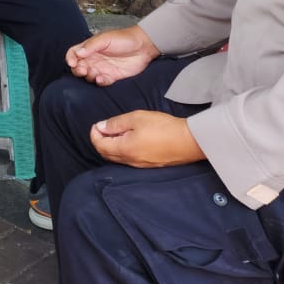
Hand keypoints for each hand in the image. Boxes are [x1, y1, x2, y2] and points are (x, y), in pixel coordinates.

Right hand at [66, 25, 160, 85]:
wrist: (144, 47)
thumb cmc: (125, 38)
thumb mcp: (106, 38)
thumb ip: (91, 45)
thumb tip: (78, 53)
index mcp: (90, 47)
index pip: (74, 53)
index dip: (71, 58)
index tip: (72, 62)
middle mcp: (94, 58)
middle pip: (78, 66)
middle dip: (77, 70)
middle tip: (83, 70)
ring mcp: (103, 68)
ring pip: (88, 76)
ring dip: (88, 76)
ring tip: (94, 74)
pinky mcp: (112, 76)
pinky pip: (101, 82)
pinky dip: (100, 82)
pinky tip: (103, 79)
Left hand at [90, 110, 204, 167]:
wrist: (189, 141)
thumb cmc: (163, 127)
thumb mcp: (136, 118)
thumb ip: (116, 123)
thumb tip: (101, 127)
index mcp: (124, 149)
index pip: (100, 145)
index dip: (94, 134)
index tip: (96, 124)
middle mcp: (130, 161)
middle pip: (106, 154)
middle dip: (100, 141)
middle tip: (101, 128)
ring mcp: (140, 165)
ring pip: (117, 158)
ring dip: (111, 146)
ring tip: (114, 132)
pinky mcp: (150, 165)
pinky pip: (128, 160)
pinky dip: (122, 150)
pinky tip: (128, 140)